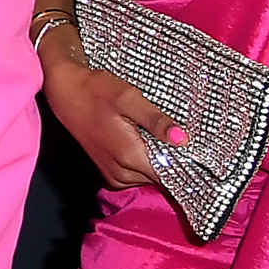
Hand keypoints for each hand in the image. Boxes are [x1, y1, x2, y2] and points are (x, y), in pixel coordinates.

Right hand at [40, 29, 177, 190]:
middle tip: (186, 139)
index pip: (171, 175)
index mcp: (129, 156)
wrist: (64, 92)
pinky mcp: (110, 173)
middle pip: (162, 178)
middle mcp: (122, 173)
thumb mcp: (128, 97)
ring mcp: (114, 176)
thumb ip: (156, 120)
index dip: (189, 165)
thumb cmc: (96, 90)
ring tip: (168, 139)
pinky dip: (148, 165)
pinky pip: (138, 177)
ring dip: (162, 163)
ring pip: (151, 178)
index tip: (203, 154)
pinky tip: (150, 145)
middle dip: (176, 162)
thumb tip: (183, 139)